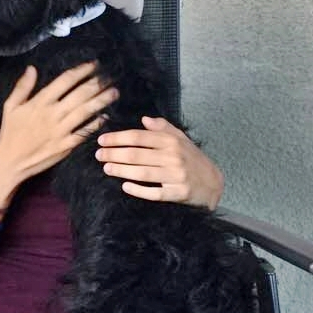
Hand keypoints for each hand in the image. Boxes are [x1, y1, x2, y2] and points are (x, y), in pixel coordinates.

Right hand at [0, 62, 118, 184]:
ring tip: (114, 92)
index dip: (81, 71)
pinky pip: (84, 132)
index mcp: (40, 102)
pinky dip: (96, 124)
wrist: (10, 161)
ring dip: (101, 100)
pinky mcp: (65, 145)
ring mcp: (60, 130)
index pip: (65, 81)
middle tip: (109, 77)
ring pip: (85, 112)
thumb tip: (32, 68)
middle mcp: (53, 114)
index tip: (93, 65)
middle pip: (80, 94)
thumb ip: (22, 87)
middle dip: (97, 83)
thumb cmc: (10, 132)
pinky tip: (105, 117)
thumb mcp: (10, 106)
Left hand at [95, 116, 223, 209]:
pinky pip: (155, 193)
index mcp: (171, 141)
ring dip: (121, 170)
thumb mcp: (181, 138)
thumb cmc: (192, 158)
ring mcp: (176, 175)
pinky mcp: (178, 193)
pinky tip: (125, 186)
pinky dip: (139, 190)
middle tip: (99, 155)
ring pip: (142, 173)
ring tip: (106, 168)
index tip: (102, 140)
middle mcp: (173, 156)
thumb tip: (144, 119)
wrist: (213, 183)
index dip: (118, 138)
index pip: (138, 137)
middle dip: (114, 154)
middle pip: (136, 155)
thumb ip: (162, 127)